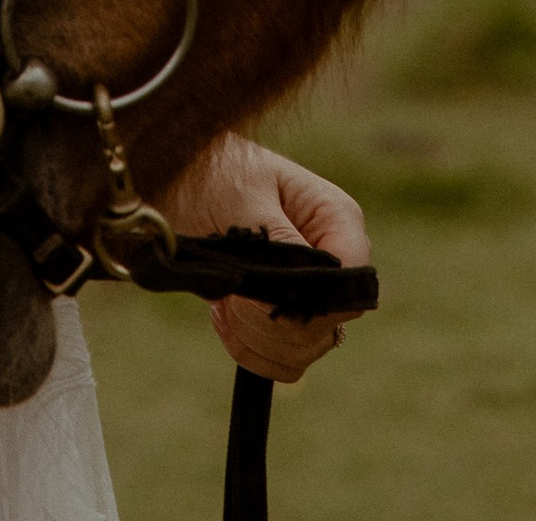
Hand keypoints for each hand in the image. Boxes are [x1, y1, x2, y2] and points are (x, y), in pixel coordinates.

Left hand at [162, 135, 370, 386]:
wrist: (184, 183)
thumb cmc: (220, 173)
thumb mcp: (245, 197)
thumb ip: (279, 242)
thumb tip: (305, 286)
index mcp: (336, 219)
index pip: (352, 283)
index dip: (313, 300)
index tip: (266, 295)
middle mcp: (333, 261)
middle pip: (326, 325)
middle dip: (272, 321)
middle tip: (233, 295)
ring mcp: (312, 291)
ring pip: (304, 349)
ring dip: (255, 336)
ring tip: (225, 301)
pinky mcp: (286, 315)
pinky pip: (283, 361)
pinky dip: (249, 350)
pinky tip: (223, 316)